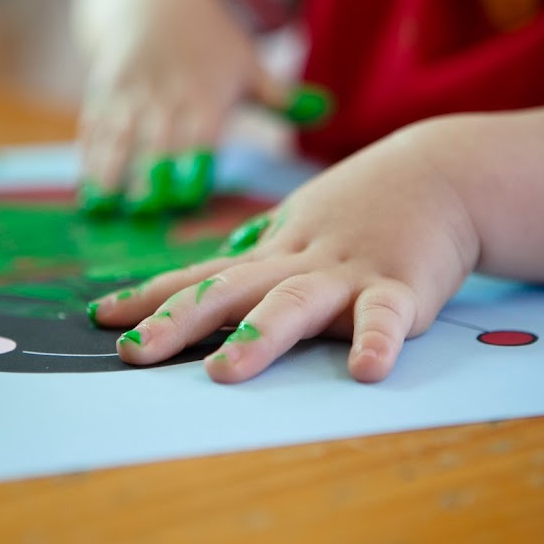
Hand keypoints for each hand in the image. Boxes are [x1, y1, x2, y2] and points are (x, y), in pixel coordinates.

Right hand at [72, 0, 287, 215]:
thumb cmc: (210, 41)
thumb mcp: (246, 62)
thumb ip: (277, 95)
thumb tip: (327, 108)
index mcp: (206, 95)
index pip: (200, 133)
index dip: (193, 162)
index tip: (188, 194)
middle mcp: (166, 95)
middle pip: (157, 139)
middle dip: (151, 172)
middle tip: (146, 209)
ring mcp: (130, 92)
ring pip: (119, 134)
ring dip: (111, 169)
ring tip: (105, 205)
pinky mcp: (103, 90)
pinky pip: (93, 124)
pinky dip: (89, 154)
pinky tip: (88, 186)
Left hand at [88, 122, 480, 380]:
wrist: (441, 172)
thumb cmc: (363, 207)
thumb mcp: (299, 226)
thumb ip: (256, 259)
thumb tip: (204, 277)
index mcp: (273, 252)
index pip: (202, 276)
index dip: (151, 297)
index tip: (102, 318)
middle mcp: (299, 261)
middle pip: (230, 290)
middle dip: (178, 320)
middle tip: (133, 351)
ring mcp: (348, 271)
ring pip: (295, 302)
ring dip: (259, 335)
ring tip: (224, 371)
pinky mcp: (402, 284)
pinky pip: (387, 315)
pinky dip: (376, 339)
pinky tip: (365, 370)